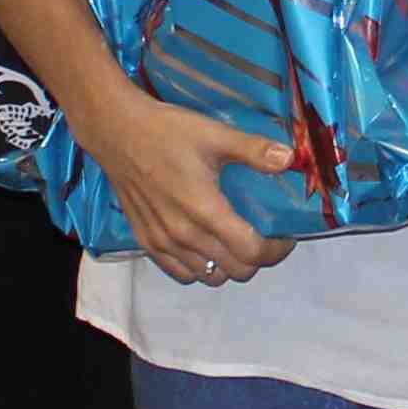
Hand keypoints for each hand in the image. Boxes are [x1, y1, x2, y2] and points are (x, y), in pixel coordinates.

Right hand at [68, 86, 304, 287]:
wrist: (117, 132)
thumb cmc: (166, 132)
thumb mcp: (215, 135)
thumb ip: (254, 150)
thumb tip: (290, 158)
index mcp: (205, 210)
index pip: (252, 253)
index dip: (276, 250)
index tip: (284, 237)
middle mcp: (184, 235)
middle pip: (235, 271)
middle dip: (257, 258)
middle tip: (263, 237)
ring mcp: (162, 242)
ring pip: (209, 276)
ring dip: (229, 265)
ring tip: (234, 242)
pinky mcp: (146, 242)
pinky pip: (180, 273)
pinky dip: (199, 267)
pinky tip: (205, 246)